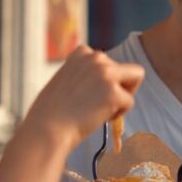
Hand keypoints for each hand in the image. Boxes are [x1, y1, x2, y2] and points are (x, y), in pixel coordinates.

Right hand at [22, 45, 144, 152]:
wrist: (46, 129)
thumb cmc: (51, 112)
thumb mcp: (66, 80)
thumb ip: (85, 74)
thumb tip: (104, 82)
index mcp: (82, 52)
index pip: (108, 61)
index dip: (103, 81)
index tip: (87, 94)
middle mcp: (96, 57)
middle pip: (126, 69)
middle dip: (119, 87)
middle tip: (98, 104)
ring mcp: (106, 73)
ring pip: (135, 78)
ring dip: (122, 96)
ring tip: (99, 110)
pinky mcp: (114, 92)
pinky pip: (130, 102)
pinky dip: (119, 114)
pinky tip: (99, 117)